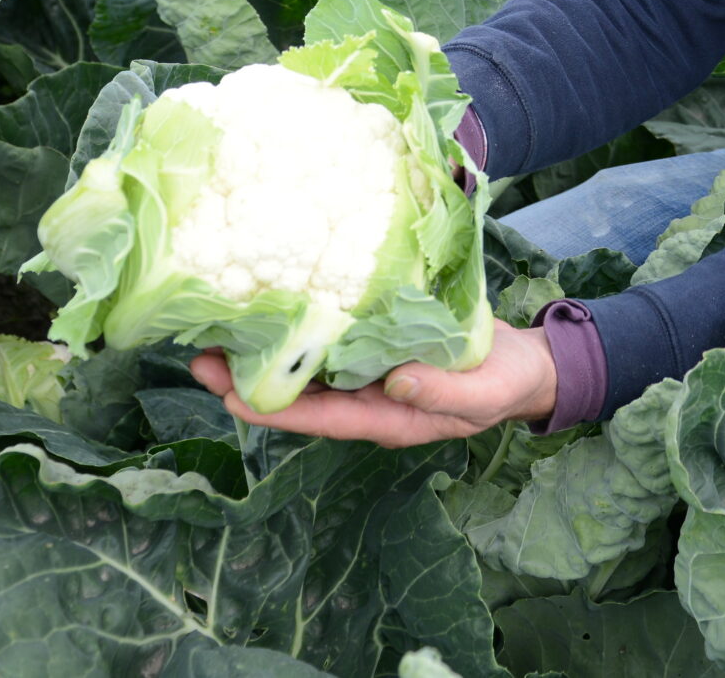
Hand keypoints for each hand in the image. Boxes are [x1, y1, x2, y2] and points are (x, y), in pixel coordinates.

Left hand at [190, 327, 558, 445]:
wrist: (526, 364)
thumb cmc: (504, 383)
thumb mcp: (482, 394)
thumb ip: (441, 392)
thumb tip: (394, 379)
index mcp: (388, 418)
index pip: (320, 419)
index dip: (274, 411)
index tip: (229, 398)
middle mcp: (368, 397)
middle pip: (299, 395)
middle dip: (248, 382)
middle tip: (199, 359)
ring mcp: (369, 372)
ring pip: (306, 368)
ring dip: (264, 353)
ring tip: (217, 333)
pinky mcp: (376, 342)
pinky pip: (330, 340)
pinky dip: (300, 328)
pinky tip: (275, 306)